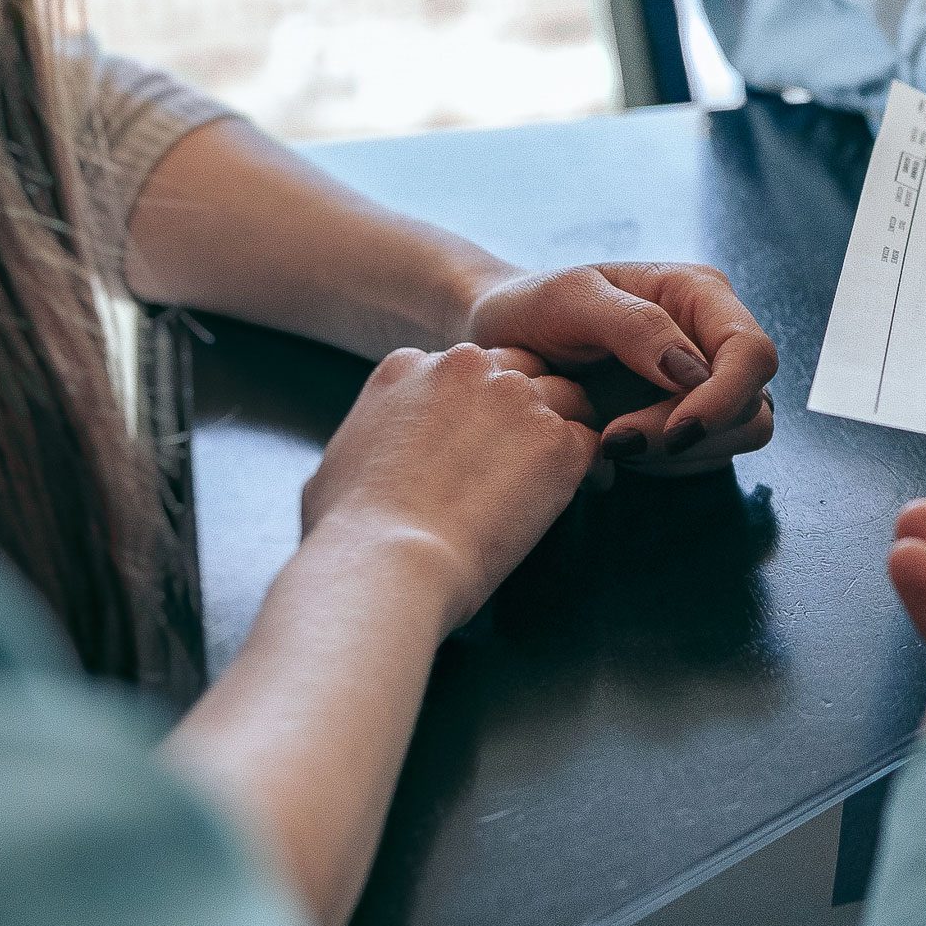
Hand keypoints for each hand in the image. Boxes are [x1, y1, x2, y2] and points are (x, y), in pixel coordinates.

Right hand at [300, 344, 600, 631]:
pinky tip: (587, 488)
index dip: (478, 402)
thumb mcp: (332, 469)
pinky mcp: (555, 439)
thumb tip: (360, 467)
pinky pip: (592, 440)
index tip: (483, 434)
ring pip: (565, 396)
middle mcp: (462, 367)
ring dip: (566, 428)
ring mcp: (514, 398)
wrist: (387, 557)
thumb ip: (363, 444)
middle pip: (518, 369)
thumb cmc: (349, 531)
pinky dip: (593, 465)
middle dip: (527, 405)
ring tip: (565, 466)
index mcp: (405, 367)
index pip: (463, 367)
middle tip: (531, 447)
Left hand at [465, 262, 777, 473]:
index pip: (752, 352)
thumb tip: (691, 371)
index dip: (725, 398)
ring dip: (682, 453)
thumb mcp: (568, 300)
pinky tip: (620, 446)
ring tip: (612, 440)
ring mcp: (708, 382)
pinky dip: (669, 464)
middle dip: (691, 433)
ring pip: (741, 435)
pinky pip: (709, 457)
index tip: (674, 431)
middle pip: (752, 403)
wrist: (506, 340)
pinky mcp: (691, 420)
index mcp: (699, 294)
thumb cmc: (533, 307)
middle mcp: (714, 338)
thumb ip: (633, 326)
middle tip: (615, 439)